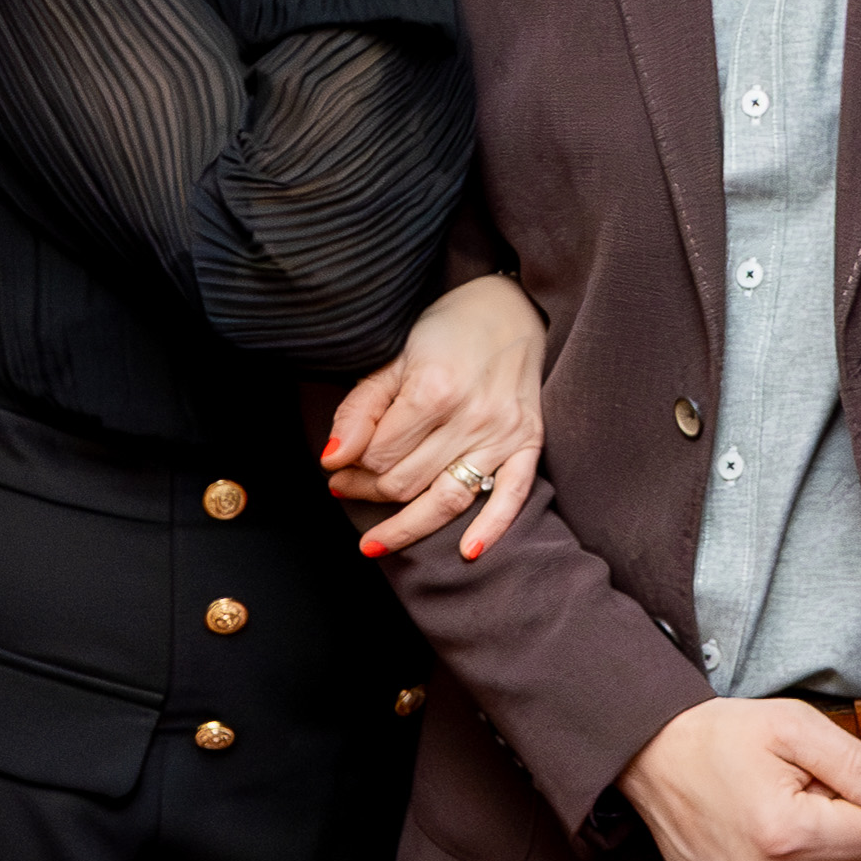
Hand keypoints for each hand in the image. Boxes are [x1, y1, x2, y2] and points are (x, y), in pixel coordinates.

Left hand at [322, 275, 545, 560]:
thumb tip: (331, 459)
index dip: (350, 466)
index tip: (337, 464)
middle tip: (346, 486)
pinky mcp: (529, 442)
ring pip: (447, 500)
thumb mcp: (394, 357)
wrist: (512, 307)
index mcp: (433, 390)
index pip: (378, 456)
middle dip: (367, 491)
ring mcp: (503, 433)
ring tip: (373, 543)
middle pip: (405, 482)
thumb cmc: (447, 330)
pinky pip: (512, 496)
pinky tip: (467, 552)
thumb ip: (360, 409)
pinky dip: (492, 528)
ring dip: (405, 528)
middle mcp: (471, 416)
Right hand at [618, 699, 860, 860]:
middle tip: (794, 793)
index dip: (851, 798)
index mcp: (787, 833)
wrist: (652, 758)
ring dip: (819, 856)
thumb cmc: (724, 737)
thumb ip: (860, 765)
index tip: (811, 779)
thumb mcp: (795, 727)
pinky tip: (760, 844)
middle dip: (840, 828)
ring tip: (776, 816)